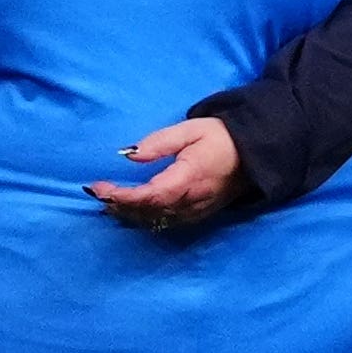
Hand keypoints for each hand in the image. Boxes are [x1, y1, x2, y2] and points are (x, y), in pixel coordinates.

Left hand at [90, 116, 243, 233]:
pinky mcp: (197, 216)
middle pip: (146, 213)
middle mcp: (190, 201)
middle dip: (118, 206)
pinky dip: (143, 218)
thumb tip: (129, 154)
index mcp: (188, 178)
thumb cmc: (222, 137)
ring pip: (153, 221)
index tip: (99, 187)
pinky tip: (130, 210)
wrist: (255, 154)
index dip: (120, 196)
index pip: (147, 196)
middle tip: (96, 193)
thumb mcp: (191, 129)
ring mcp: (195, 212)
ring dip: (128, 214)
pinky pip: (164, 222)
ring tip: (107, 202)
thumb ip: (159, 143)